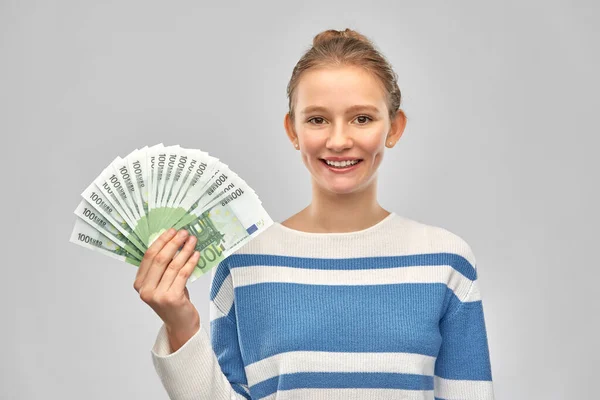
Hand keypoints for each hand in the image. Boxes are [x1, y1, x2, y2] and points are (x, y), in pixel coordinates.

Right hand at [133, 228, 200, 349]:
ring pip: (173, 265)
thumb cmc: (173, 300)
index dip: (161, 241)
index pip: (148, 256)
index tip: (172, 231)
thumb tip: (173, 240)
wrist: (181, 325)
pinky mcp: (172, 298)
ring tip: (192, 240)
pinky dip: (190, 262)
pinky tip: (196, 254)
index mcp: (139, 283)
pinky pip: (183, 274)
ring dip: (184, 250)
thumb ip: (163, 267)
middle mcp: (145, 290)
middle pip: (160, 259)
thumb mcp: (163, 283)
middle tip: (184, 233)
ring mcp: (158, 295)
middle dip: (173, 242)